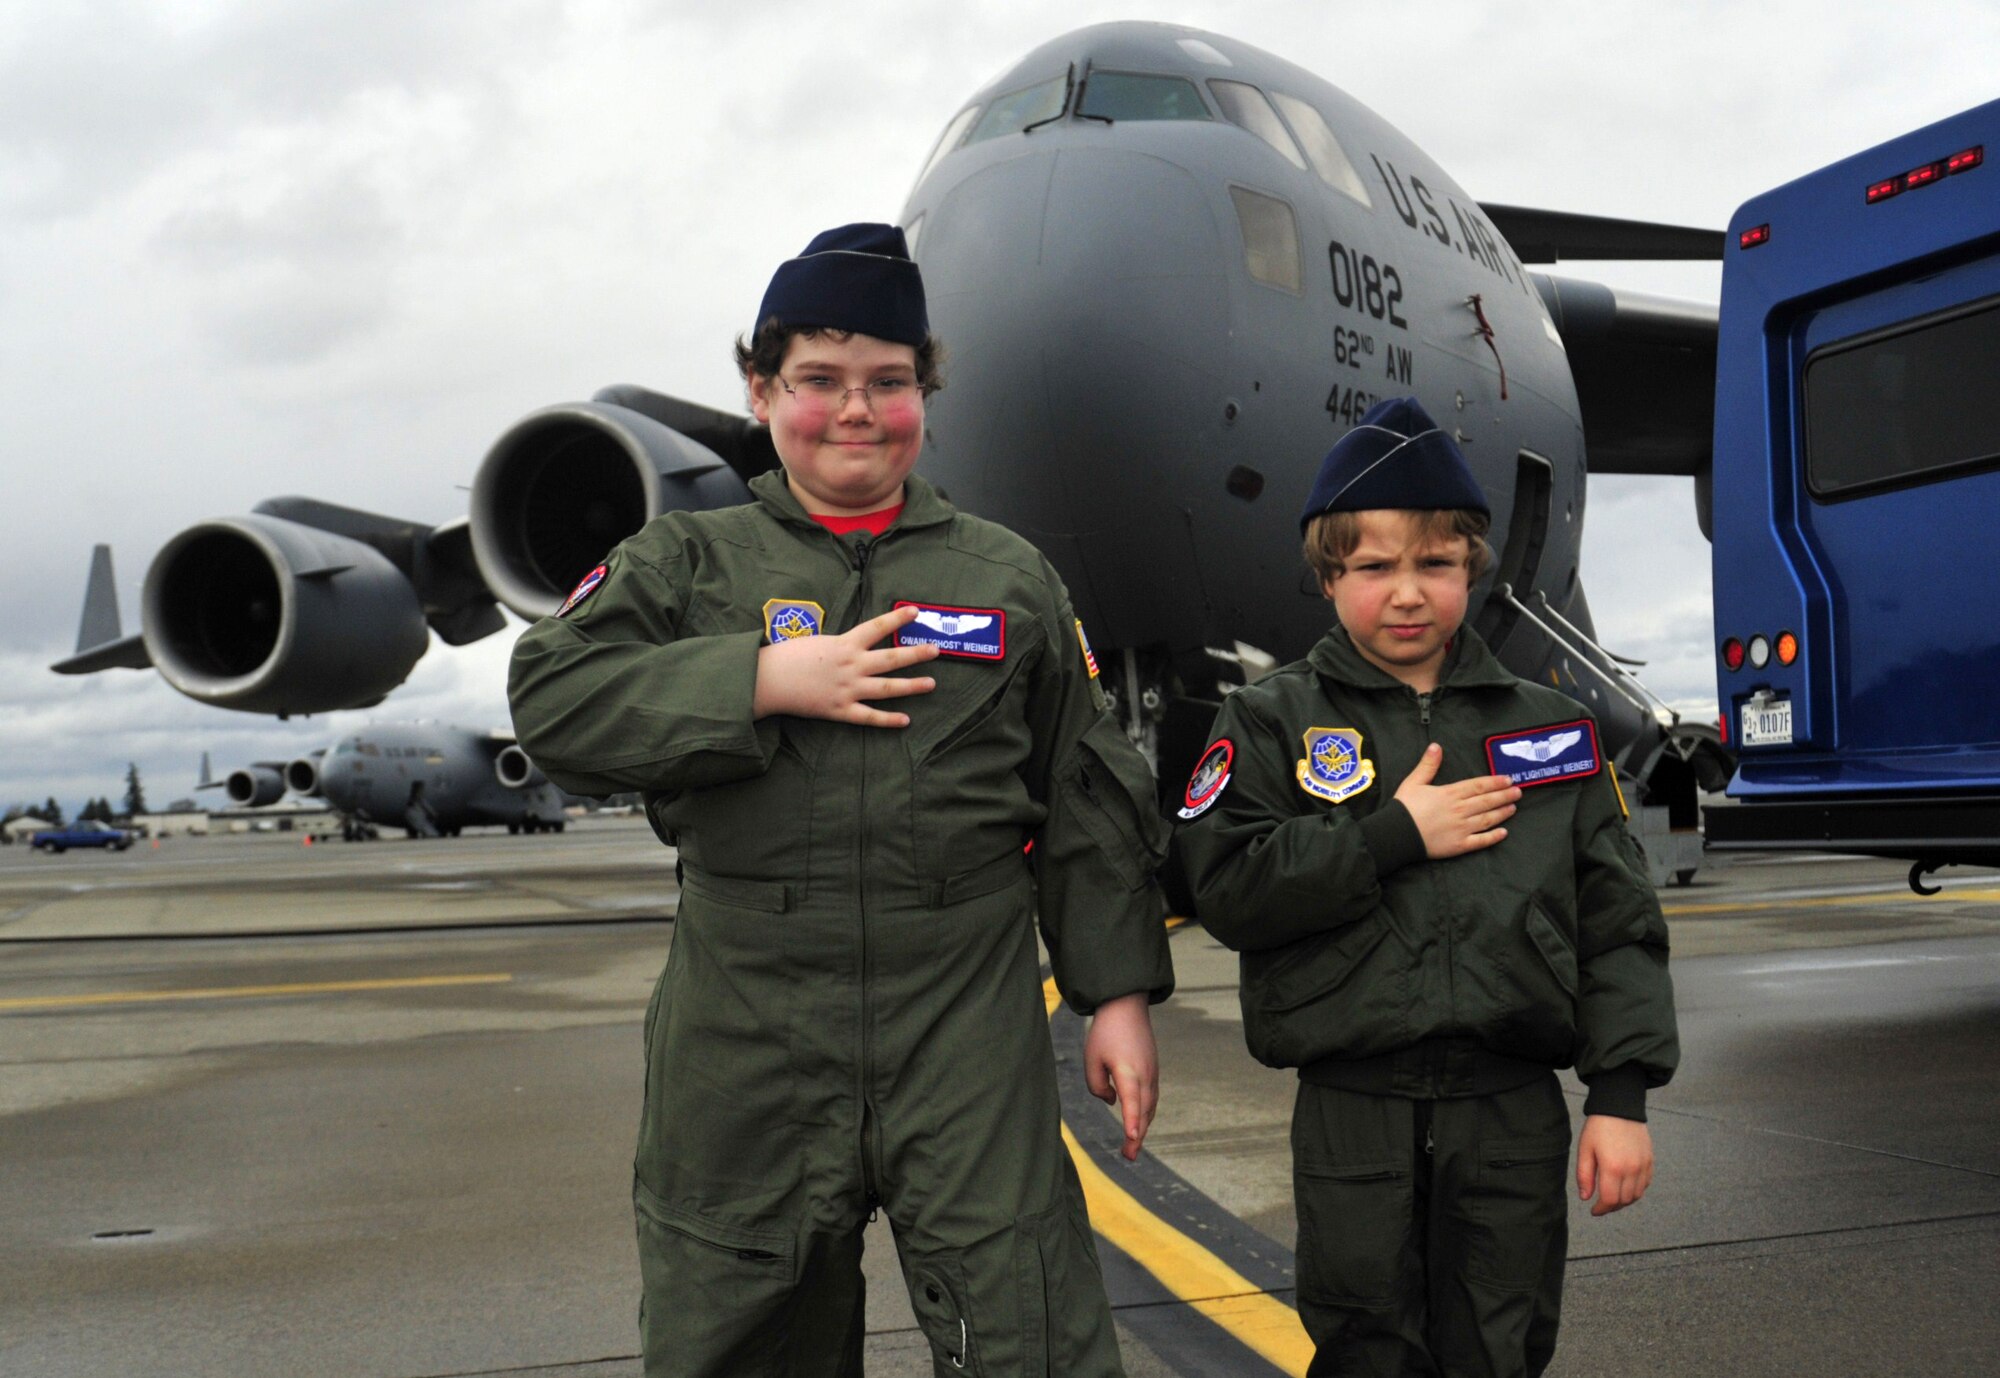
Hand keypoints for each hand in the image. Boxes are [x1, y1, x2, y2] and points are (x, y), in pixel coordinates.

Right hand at [752, 605, 939, 725]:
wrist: (768, 679)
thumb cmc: (788, 656)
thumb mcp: (819, 642)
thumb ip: (842, 646)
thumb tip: (858, 647)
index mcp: (844, 644)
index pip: (877, 627)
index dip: (897, 619)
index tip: (916, 611)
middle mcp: (851, 665)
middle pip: (891, 659)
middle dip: (916, 654)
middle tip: (936, 650)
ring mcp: (848, 689)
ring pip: (887, 688)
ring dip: (912, 686)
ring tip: (931, 683)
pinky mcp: (840, 710)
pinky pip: (869, 717)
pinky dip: (888, 719)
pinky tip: (906, 719)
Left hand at [1083, 992, 1157, 1161]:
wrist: (1127, 1007)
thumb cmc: (1106, 1032)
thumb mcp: (1092, 1058)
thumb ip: (1096, 1085)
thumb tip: (1112, 1101)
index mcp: (1128, 1072)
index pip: (1132, 1102)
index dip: (1132, 1122)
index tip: (1132, 1139)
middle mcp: (1144, 1076)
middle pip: (1143, 1112)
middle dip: (1137, 1136)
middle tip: (1128, 1156)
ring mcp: (1152, 1074)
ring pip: (1149, 1107)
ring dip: (1142, 1127)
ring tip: (1131, 1147)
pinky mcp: (1152, 1071)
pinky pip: (1151, 1098)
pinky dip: (1145, 1114)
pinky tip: (1138, 1123)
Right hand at [1393, 743, 1519, 857]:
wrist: (1396, 834)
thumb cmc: (1404, 807)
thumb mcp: (1413, 782)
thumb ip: (1428, 765)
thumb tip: (1436, 746)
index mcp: (1450, 794)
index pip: (1478, 786)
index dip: (1495, 782)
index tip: (1508, 779)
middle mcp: (1460, 810)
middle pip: (1487, 801)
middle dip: (1504, 796)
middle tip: (1518, 792)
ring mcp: (1461, 828)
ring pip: (1488, 819)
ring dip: (1502, 813)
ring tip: (1513, 808)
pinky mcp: (1459, 845)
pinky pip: (1481, 841)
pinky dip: (1493, 837)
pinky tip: (1503, 833)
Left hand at [1577, 1115, 1653, 1216]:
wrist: (1620, 1107)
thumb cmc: (1599, 1127)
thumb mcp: (1585, 1150)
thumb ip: (1584, 1176)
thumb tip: (1586, 1197)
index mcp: (1613, 1168)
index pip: (1610, 1200)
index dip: (1601, 1209)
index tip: (1594, 1211)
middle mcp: (1632, 1169)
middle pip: (1624, 1200)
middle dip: (1612, 1206)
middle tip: (1602, 1205)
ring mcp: (1643, 1165)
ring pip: (1637, 1195)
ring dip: (1625, 1200)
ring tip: (1613, 1197)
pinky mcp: (1650, 1160)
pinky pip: (1646, 1184)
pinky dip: (1636, 1190)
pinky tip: (1626, 1186)